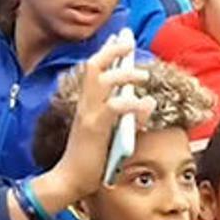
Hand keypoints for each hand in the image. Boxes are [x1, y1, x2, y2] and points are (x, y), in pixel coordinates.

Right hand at [47, 32, 155, 199]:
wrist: (69, 181)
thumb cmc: (90, 161)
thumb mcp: (114, 135)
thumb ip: (130, 117)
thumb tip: (150, 101)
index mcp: (87, 104)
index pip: (94, 70)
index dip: (107, 52)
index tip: (120, 38)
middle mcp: (85, 105)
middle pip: (94, 66)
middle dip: (113, 50)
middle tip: (128, 42)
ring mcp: (88, 115)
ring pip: (102, 80)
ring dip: (125, 73)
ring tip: (144, 75)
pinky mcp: (93, 128)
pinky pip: (114, 107)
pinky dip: (131, 103)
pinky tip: (145, 104)